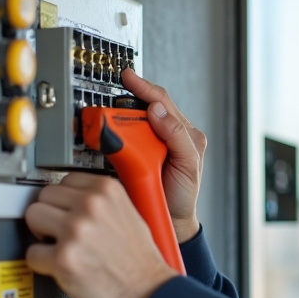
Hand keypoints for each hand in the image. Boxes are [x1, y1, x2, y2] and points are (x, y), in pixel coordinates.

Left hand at [25, 173, 177, 297]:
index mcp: (108, 190)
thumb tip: (71, 199)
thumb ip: (101, 201)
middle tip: (62, 231)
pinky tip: (60, 266)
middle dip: (51, 214)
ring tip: (59, 245)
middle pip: (45, 195)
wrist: (147, 293)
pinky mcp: (63, 258)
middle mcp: (91, 206)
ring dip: (41, 233)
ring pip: (32, 216)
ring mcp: (76, 231)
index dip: (65, 200)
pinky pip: (32, 253)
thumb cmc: (140, 261)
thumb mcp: (130, 214)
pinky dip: (41, 263)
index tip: (66, 210)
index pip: (65, 180)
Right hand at [121, 68, 206, 241]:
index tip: (128, 77)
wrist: (170, 220)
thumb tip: (158, 110)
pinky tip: (110, 132)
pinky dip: (116, 132)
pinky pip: (125, 138)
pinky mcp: (136, 154)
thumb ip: (178, 136)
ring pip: (133, 120)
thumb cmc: (183, 194)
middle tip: (113, 100)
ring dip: (121, 115)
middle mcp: (169, 134)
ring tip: (109, 116)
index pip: (162, 101)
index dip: (144, 87)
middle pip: (145, 106)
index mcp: (185, 132)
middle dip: (129, 98)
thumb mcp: (189, 165)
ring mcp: (152, 143)